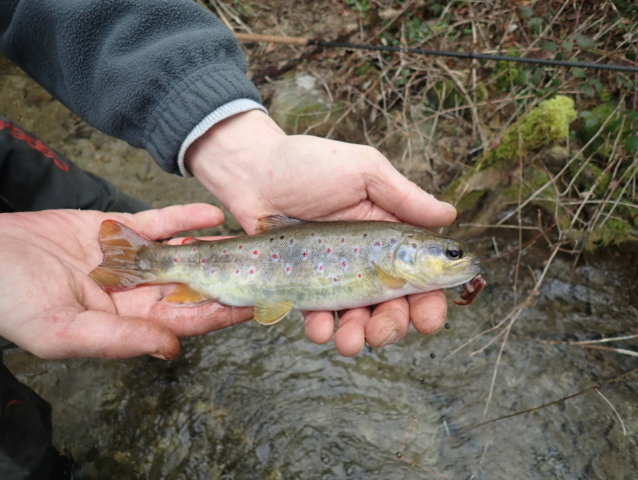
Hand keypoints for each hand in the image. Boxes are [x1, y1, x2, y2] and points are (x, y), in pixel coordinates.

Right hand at [0, 204, 251, 359]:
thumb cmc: (11, 301)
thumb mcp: (62, 331)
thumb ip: (119, 340)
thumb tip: (171, 348)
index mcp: (127, 323)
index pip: (185, 320)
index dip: (220, 312)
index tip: (254, 304)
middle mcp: (135, 294)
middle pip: (193, 287)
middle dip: (228, 279)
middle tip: (265, 268)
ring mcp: (129, 261)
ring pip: (181, 254)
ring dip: (214, 248)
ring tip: (249, 241)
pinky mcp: (116, 231)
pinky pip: (159, 225)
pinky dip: (184, 220)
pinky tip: (212, 215)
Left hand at [185, 110, 456, 355]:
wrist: (252, 172)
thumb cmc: (309, 164)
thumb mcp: (364, 171)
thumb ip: (404, 197)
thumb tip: (450, 216)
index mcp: (389, 236)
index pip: (421, 276)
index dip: (430, 302)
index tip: (428, 319)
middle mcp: (367, 261)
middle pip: (394, 306)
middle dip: (393, 327)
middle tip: (381, 333)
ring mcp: (335, 276)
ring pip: (358, 318)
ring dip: (360, 336)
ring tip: (350, 342)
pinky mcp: (304, 285)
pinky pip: (318, 315)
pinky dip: (322, 328)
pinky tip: (319, 327)